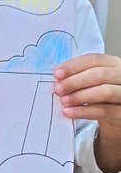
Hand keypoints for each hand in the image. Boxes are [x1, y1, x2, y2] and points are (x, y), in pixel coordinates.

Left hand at [54, 53, 120, 172]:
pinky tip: (70, 112)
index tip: (56, 74)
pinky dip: (84, 111)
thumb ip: (78, 75)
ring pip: (104, 92)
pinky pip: (104, 111)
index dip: (73, 66)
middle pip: (98, 75)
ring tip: (63, 101)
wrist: (116, 112)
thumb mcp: (92, 80)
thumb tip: (58, 78)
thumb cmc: (100, 92)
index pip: (93, 59)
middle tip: (58, 89)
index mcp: (113, 63)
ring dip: (79, 96)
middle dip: (74, 82)